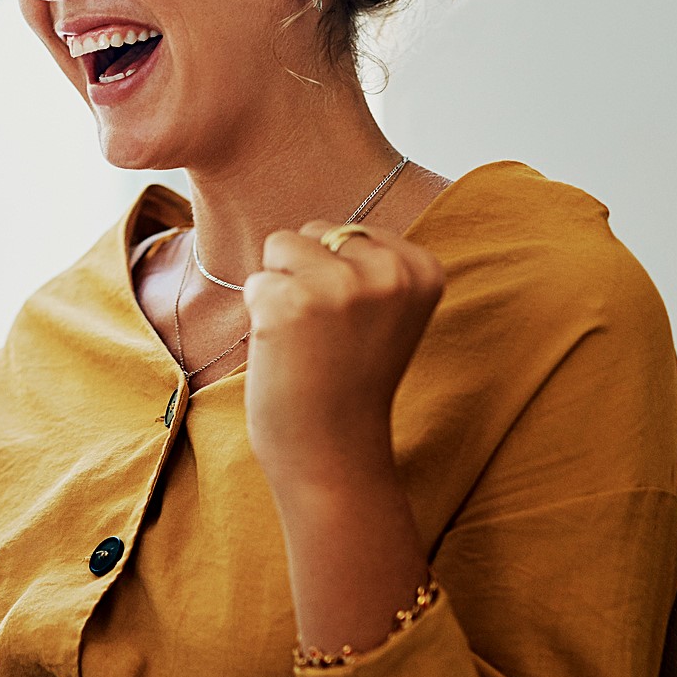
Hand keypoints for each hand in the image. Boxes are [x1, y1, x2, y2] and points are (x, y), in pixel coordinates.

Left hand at [241, 221, 444, 498]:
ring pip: (280, 246)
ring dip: (278, 289)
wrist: (333, 450)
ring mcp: (341, 285)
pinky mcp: (291, 302)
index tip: (354, 327)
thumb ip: (369, 264)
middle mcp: (388, 272)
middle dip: (305, 275)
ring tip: (303, 339)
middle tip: (323, 336)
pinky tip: (285, 352)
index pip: (352, 232)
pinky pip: (255, 283)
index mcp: (422, 268)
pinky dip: (257, 317)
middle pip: (315, 231)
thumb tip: (323, 226)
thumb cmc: (348, 379)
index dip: (337, 277)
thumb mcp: (383, 311)